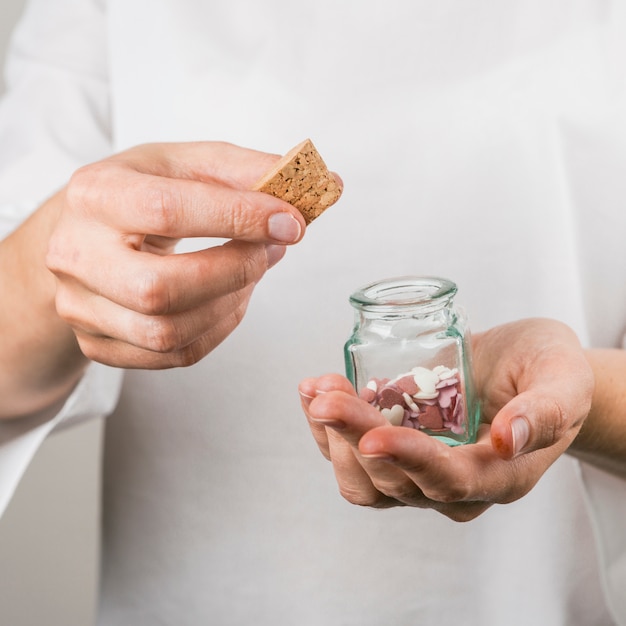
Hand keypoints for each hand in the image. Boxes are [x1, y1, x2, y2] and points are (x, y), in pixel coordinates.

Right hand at [45, 141, 307, 368]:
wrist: (85, 234)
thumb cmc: (141, 195)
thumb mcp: (185, 165)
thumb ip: (247, 171)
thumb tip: (324, 183)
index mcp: (95, 194)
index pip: (166, 210)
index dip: (238, 217)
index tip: (290, 222)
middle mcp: (75, 254)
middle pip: (160, 287)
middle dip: (235, 272)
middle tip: (268, 251)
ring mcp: (81, 307)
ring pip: (168, 333)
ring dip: (231, 304)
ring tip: (252, 272)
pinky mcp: (99, 344)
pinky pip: (173, 355)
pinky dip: (218, 330)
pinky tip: (230, 299)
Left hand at [299, 319, 593, 520]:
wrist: (529, 370)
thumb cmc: (551, 372)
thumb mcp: (564, 381)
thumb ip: (544, 411)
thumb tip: (507, 438)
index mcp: (499, 476)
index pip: (448, 480)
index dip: (409, 461)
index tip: (375, 436)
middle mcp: (453, 486)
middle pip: (393, 480)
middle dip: (354, 436)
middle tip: (326, 395)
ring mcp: (419, 472)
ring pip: (363, 478)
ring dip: (331, 437)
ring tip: (317, 389)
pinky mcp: (396, 451)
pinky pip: (351, 456)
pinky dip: (326, 428)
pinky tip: (315, 391)